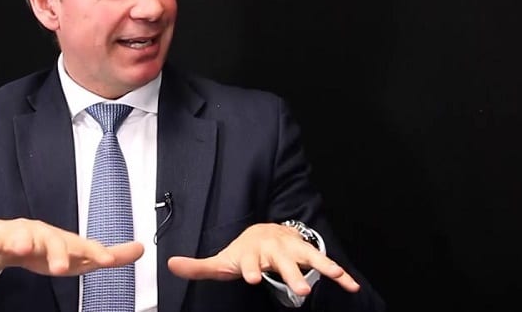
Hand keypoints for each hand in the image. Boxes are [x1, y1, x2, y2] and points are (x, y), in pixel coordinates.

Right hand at [0, 218, 143, 288]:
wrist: (4, 240)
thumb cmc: (45, 249)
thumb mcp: (76, 256)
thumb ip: (107, 255)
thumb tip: (140, 249)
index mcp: (64, 242)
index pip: (82, 247)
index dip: (95, 252)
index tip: (106, 259)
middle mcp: (45, 235)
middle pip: (53, 241)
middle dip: (57, 252)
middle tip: (60, 267)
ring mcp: (21, 235)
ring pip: (23, 237)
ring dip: (24, 241)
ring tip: (24, 248)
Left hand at [167, 223, 358, 295]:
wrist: (265, 231)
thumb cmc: (243, 252)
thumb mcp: (221, 260)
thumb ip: (198, 266)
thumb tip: (169, 265)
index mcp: (251, 252)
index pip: (249, 261)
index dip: (250, 269)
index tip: (253, 278)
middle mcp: (273, 249)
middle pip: (282, 262)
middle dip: (290, 274)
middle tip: (300, 289)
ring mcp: (292, 250)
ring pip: (307, 257)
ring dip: (320, 267)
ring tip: (334, 277)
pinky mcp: (307, 253)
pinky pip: (325, 262)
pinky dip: (340, 272)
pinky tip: (352, 285)